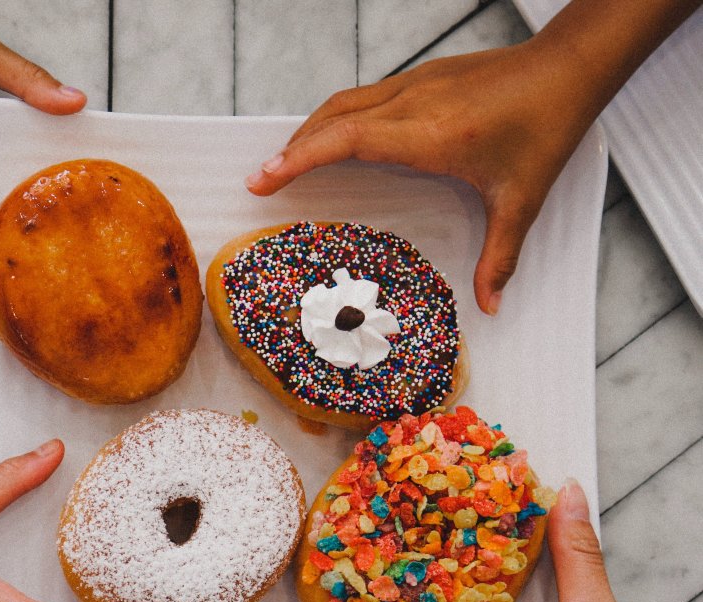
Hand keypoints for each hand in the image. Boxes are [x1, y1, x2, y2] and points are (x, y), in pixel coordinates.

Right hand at [246, 40, 598, 314]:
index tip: (263, 177)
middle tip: (260, 180)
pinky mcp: (420, 78)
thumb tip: (489, 305)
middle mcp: (412, 103)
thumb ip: (501, 255)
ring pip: (342, 103)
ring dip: (310, 131)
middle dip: (290, 150)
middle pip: (330, 120)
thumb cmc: (546, 126)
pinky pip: (362, 97)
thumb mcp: (523, 198)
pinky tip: (334, 140)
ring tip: (288, 162)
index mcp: (429, 134)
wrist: (569, 67)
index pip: (345, 139)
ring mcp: (414, 84)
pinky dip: (334, 120)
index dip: (298, 158)